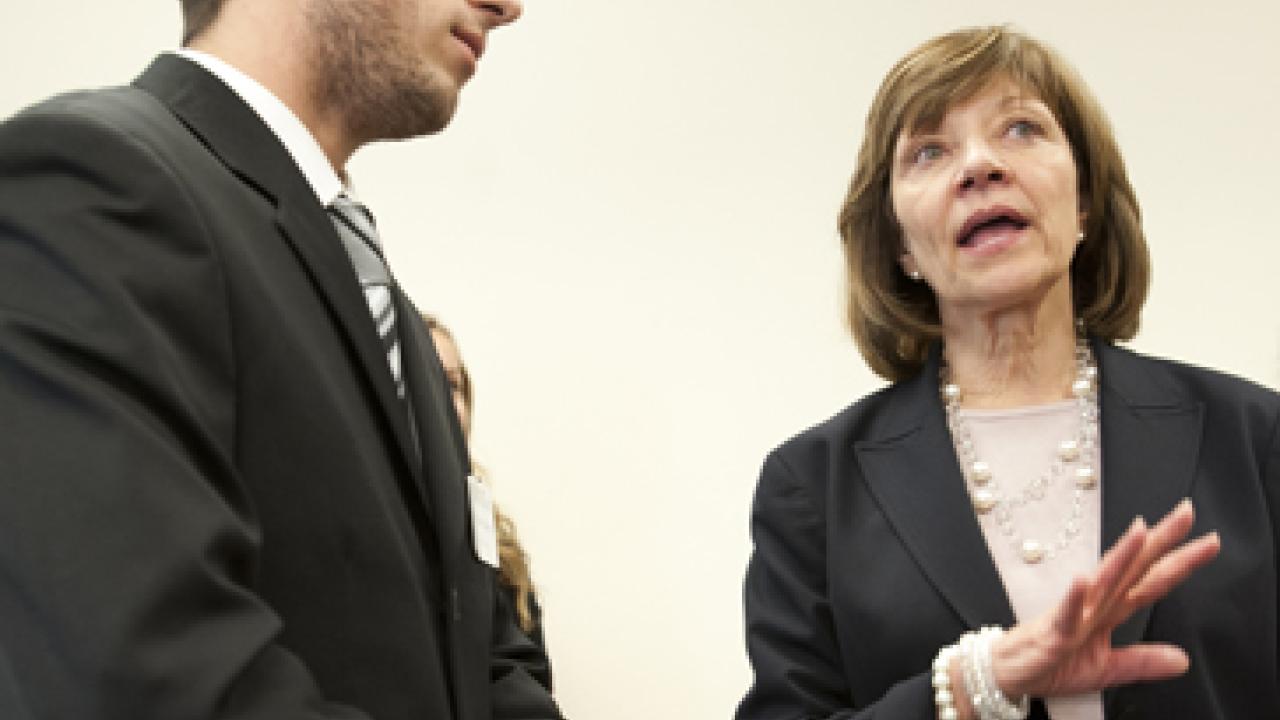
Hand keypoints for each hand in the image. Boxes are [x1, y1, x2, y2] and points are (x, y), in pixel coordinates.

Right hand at [989, 499, 1219, 699]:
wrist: (1009, 673)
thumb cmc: (1050, 664)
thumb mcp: (1107, 670)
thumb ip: (1143, 661)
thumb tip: (1182, 659)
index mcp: (1110, 611)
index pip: (1151, 580)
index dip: (1180, 560)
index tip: (1207, 540)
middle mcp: (1096, 605)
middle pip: (1134, 568)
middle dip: (1161, 540)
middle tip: (1187, 512)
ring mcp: (1075, 614)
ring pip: (1103, 582)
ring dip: (1121, 555)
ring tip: (1141, 531)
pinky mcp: (1054, 633)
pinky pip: (1065, 613)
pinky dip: (1073, 596)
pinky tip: (1083, 580)